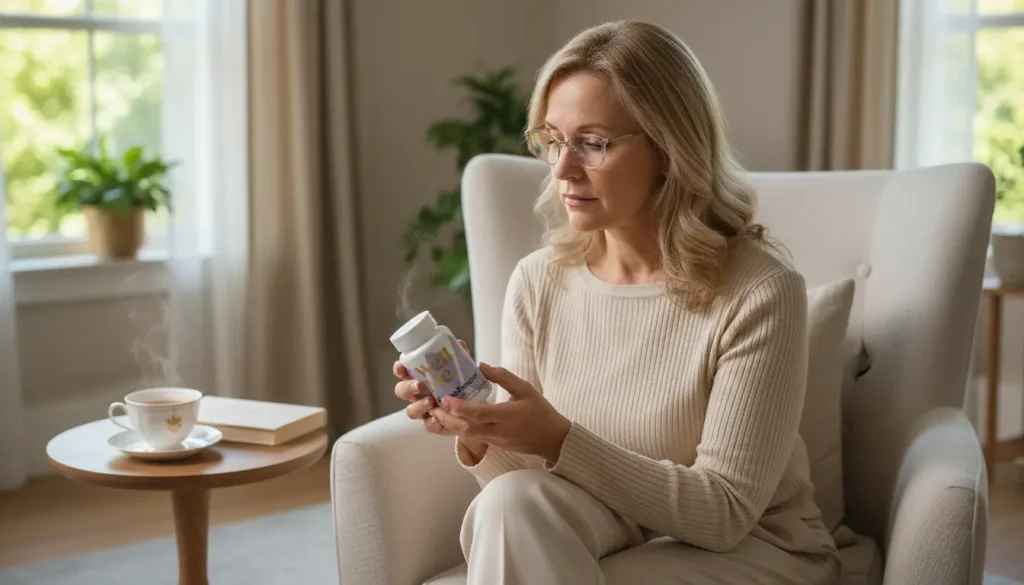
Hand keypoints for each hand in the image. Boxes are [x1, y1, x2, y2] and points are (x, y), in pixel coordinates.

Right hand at [393, 339, 485, 453]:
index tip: (401, 367)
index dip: (399, 369)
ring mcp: (423, 410)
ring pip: (411, 411)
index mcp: (419, 378)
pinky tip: (437, 418)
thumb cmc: (461, 385)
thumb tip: (460, 343)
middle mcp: (417, 394)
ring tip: (431, 401)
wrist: (474, 408)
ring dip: (418, 406)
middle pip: (401, 392)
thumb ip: (459, 357)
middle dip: (407, 388)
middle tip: (419, 385)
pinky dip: (431, 422)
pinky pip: (426, 425)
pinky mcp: (432, 424)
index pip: (402, 372)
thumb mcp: (461, 370)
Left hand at [431, 363, 571, 464]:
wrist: (553, 440)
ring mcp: (495, 441)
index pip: (477, 414)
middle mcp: (497, 431)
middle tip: (433, 407)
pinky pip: (474, 438)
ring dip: (451, 425)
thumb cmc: (541, 412)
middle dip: (447, 419)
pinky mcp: (495, 446)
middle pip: (465, 429)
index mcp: (506, 416)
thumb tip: (482, 365)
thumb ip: (503, 377)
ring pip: (467, 435)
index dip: (459, 407)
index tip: (445, 398)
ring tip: (438, 413)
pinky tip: (455, 420)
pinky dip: (461, 429)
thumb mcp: (525, 389)